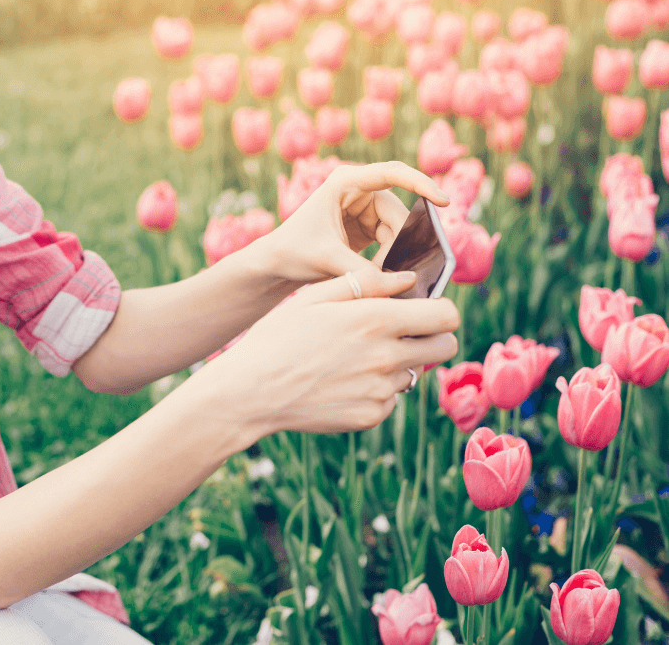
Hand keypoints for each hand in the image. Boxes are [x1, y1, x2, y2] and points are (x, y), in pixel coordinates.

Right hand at [204, 265, 459, 436]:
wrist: (251, 391)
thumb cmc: (278, 335)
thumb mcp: (315, 296)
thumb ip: (367, 282)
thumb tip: (409, 279)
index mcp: (375, 320)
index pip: (446, 316)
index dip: (440, 309)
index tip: (424, 309)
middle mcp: (386, 357)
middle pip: (446, 346)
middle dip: (432, 336)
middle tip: (403, 332)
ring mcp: (380, 392)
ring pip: (415, 373)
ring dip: (399, 363)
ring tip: (357, 357)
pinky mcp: (370, 417)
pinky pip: (390, 398)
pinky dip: (376, 389)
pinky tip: (343, 380)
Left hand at [257, 160, 450, 283]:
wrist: (274, 264)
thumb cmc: (293, 252)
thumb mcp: (328, 260)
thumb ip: (365, 272)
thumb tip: (403, 283)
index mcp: (345, 182)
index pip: (392, 173)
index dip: (421, 184)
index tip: (443, 201)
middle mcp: (358, 189)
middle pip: (398, 211)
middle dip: (405, 240)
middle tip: (406, 268)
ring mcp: (363, 208)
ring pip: (398, 229)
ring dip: (397, 253)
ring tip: (387, 276)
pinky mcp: (366, 227)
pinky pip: (392, 240)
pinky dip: (392, 257)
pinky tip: (386, 275)